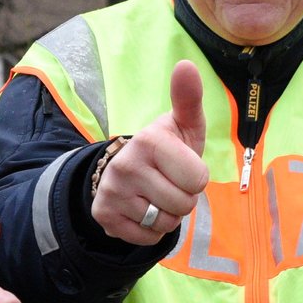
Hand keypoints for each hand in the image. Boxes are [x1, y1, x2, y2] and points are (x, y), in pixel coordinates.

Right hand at [91, 59, 210, 244]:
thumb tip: (186, 64)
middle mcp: (126, 165)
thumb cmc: (167, 148)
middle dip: (183, 199)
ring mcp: (112, 192)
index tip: (180, 167)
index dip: (196, 178)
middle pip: (184, 204)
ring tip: (155, 195)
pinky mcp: (104, 216)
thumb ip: (188, 98)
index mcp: (149, 140)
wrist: (125, 170)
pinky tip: (141, 209)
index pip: (198, 180)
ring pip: (165, 223)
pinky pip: (146, 238)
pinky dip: (150, 230)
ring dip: (168, 216)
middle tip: (168, 183)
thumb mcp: (182, 124)